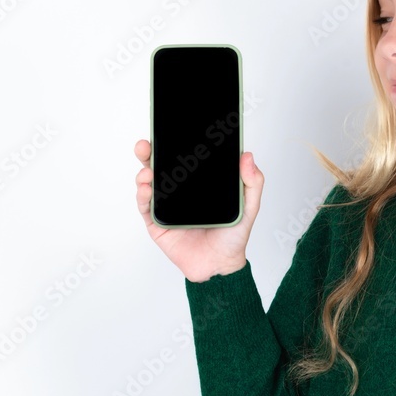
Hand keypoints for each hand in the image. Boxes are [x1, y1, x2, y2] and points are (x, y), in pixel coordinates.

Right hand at [134, 139, 263, 281]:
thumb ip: (252, 182)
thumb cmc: (233, 236)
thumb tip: (248, 155)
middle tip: (147, 144)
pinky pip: (145, 207)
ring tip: (148, 170)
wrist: (220, 265)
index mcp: (199, 183)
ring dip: (144, 172)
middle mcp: (180, 191)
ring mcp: (167, 206)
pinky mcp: (157, 223)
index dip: (175, 143)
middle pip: (160, 166)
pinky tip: (146, 189)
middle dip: (149, 152)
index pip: (184, 158)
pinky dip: (143, 196)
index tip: (171, 131)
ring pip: (149, 183)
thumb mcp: (249, 206)